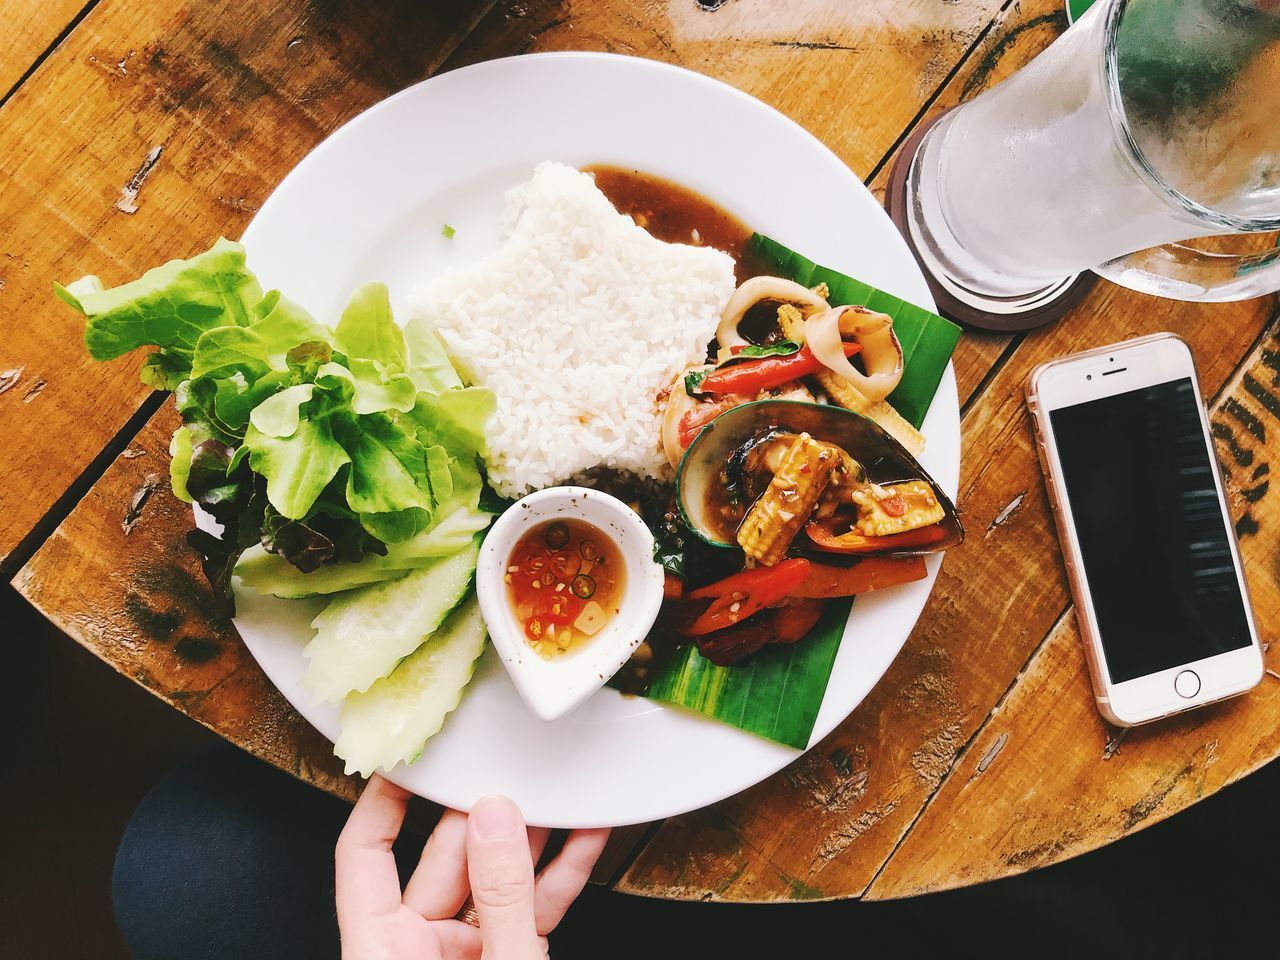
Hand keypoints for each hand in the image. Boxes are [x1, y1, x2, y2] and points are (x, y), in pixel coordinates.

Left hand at [336, 775, 609, 958]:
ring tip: (560, 789)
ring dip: (532, 836)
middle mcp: (418, 951)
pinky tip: (584, 836)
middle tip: (511, 763)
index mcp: (383, 953)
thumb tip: (496, 819)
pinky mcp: (508, 959)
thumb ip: (501, 895)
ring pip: (495, 877)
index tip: (409, 757)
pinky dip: (560, 874)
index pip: (364, 856)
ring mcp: (467, 955)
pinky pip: (532, 907)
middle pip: (443, 857)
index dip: (382, 800)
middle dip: (483, 810)